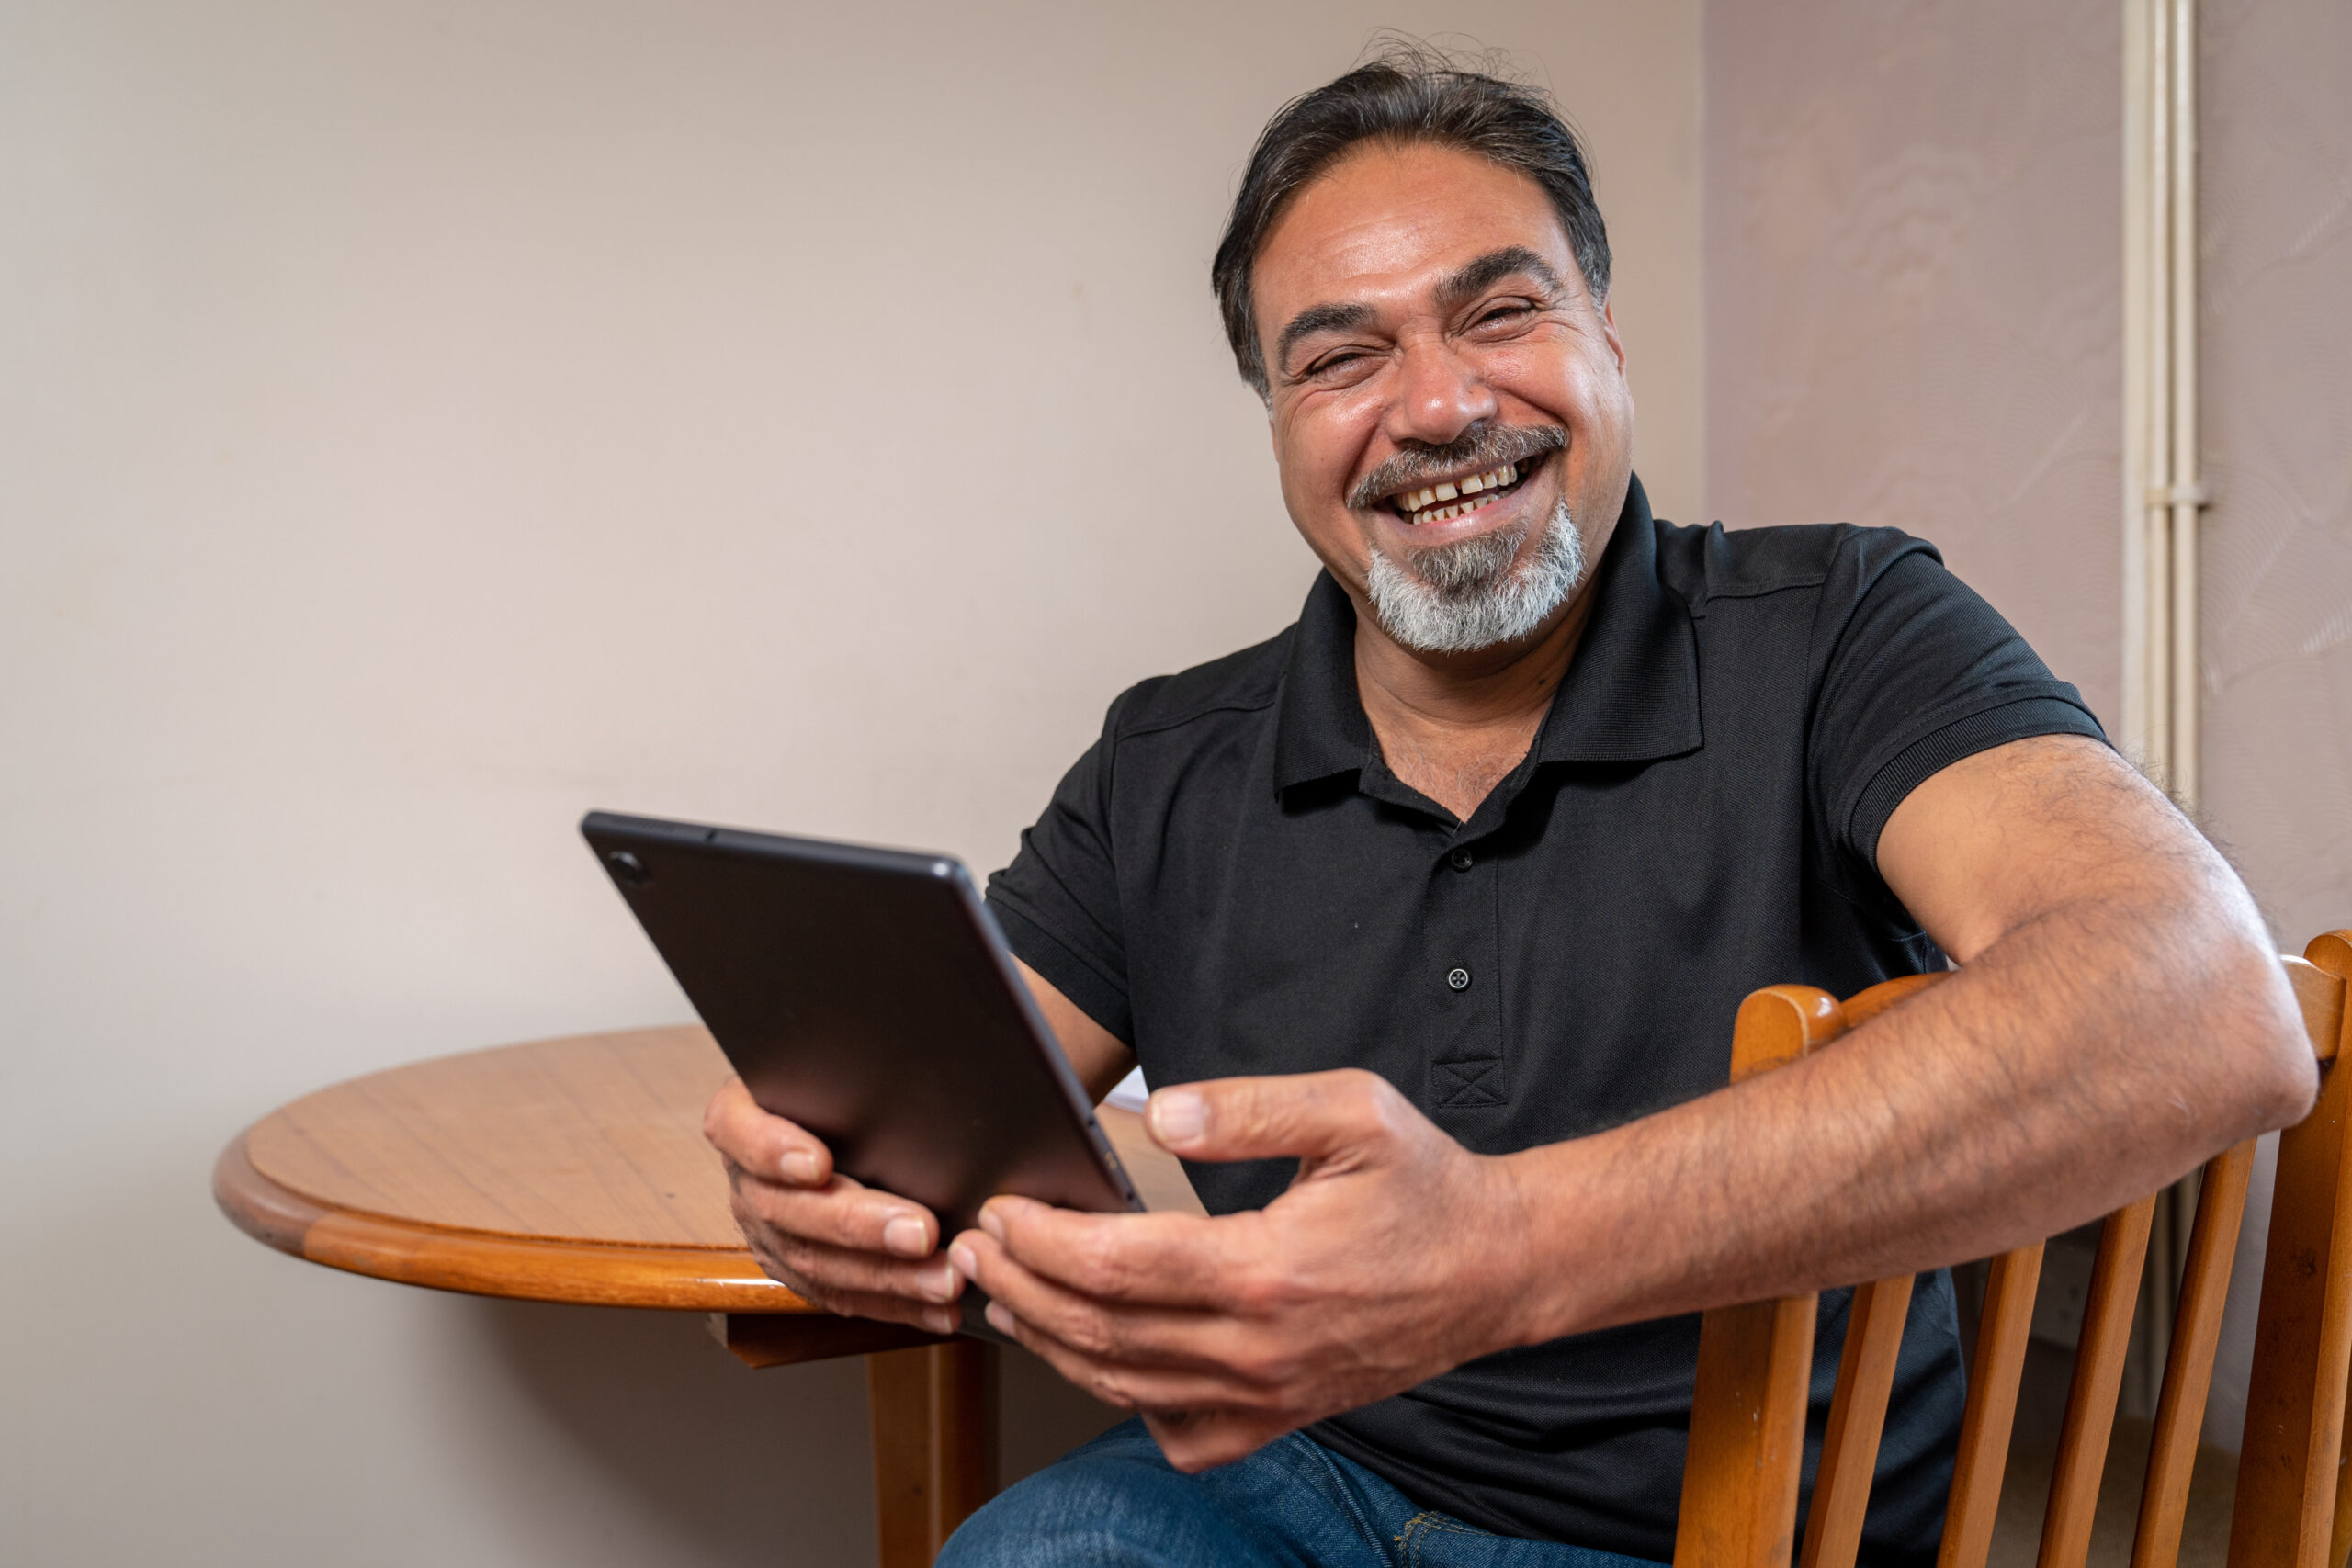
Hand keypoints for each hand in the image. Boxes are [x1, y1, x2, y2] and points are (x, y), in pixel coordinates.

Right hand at [703, 1076, 963, 1332]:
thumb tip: (922, 1056)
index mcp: (741, 1117)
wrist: (831, 1113)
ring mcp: (769, 1232)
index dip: (773, 1149)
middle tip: (921, 1231)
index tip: (818, 1162)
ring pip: (818, 1264)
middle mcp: (747, 1180)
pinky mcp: (799, 1271)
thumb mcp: (837, 1059)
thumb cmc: (840, 1078)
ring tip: (944, 1278)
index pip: (741, 1131)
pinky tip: (938, 1308)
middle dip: (860, 1226)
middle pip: (789, 1210)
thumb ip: (856, 1064)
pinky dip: (895, 1305)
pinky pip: (843, 1297)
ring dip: (887, 1277)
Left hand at [946, 1069, 1534, 1470]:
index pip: (1118, 1264)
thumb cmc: (1424, 1186)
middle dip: (1021, 1287)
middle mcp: (1259, 1348)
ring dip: (1049, 1342)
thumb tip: (1160, 1112)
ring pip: (1124, 1386)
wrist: (1496, 1269)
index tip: (1001, 1210)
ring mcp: (1267, 1396)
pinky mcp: (1277, 1419)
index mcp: (1268, 1270)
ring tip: (1003, 1296)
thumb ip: (1252, 1107)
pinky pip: (1176, 1429)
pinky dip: (1119, 1401)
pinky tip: (1092, 1357)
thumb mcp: (1353, 1112)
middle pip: (1102, 1331)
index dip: (1043, 1240)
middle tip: (974, 1249)